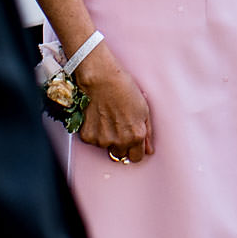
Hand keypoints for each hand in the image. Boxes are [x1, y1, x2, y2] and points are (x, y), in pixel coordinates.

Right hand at [74, 42, 152, 162]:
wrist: (101, 79)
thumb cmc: (124, 89)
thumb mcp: (144, 110)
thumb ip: (147, 133)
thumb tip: (148, 150)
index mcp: (136, 136)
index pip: (136, 158)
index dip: (134, 149)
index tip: (131, 142)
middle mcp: (120, 142)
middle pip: (120, 154)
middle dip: (121, 144)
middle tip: (118, 126)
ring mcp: (102, 141)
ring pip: (106, 147)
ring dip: (106, 137)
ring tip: (107, 117)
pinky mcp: (87, 137)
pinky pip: (93, 140)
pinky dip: (94, 132)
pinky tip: (96, 117)